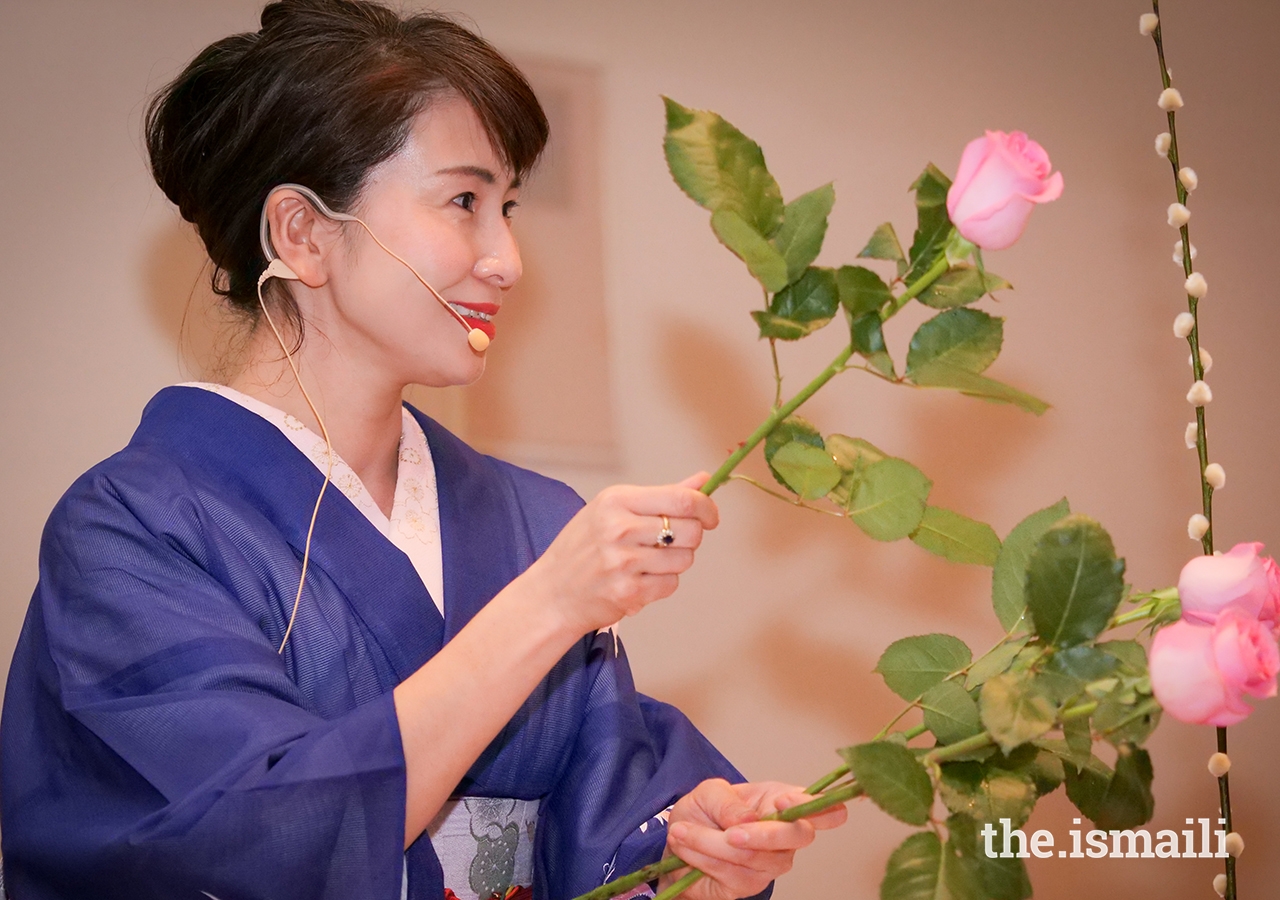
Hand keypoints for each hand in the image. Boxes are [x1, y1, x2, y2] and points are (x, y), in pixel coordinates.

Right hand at [523, 472, 719, 636]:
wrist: (552, 593)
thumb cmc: (583, 547)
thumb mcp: (613, 509)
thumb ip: (661, 495)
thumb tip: (703, 480)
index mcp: (616, 500)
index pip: (681, 499)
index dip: (706, 507)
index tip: (710, 515)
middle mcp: (619, 529)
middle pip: (690, 531)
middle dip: (692, 537)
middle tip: (674, 541)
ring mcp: (623, 562)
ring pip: (685, 559)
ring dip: (675, 562)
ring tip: (649, 561)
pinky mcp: (629, 592)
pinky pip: (671, 584)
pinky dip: (662, 583)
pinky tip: (640, 579)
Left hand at [661, 779, 847, 899]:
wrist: (679, 840)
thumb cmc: (704, 812)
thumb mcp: (709, 792)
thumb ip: (727, 802)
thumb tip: (748, 821)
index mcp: (783, 802)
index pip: (825, 809)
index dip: (817, 805)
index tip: (782, 802)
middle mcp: (786, 835)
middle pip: (800, 836)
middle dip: (763, 834)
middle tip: (730, 833)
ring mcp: (772, 863)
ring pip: (755, 857)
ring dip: (712, 844)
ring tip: (684, 831)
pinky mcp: (751, 885)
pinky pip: (731, 873)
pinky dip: (703, 857)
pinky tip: (687, 847)